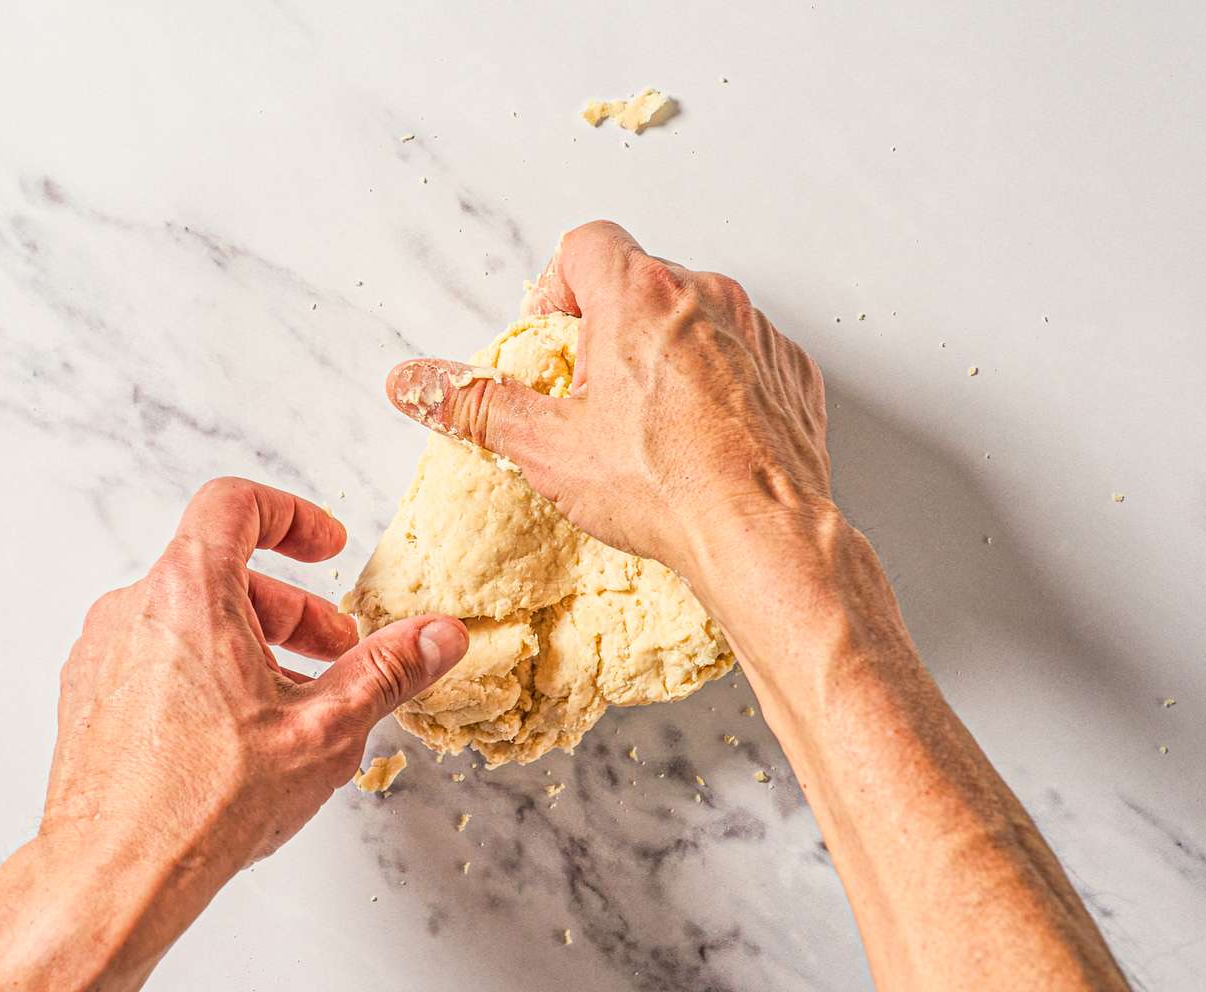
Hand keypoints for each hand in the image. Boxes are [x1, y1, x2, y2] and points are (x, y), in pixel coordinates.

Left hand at [41, 477, 466, 927]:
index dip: (292, 515)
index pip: (234, 504)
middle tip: (338, 653)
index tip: (328, 548)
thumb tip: (440, 635)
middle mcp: (134, 610)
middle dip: (292, 607)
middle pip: (221, 571)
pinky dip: (207, 672)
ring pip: (190, 620)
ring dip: (252, 645)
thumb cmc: (208, 802)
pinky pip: (157, 658)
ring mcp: (103, 655)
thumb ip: (388, 671)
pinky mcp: (90, 699)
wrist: (114, 878)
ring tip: (297, 704)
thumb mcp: (326, 729)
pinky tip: (242, 737)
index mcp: (189, 592)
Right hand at [386, 220, 834, 588]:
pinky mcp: (791, 373)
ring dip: (666, 353)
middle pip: (641, 280)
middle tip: (591, 392)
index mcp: (639, 295)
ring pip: (696, 318)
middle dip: (608, 325)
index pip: (585, 245)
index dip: (556, 287)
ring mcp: (757, 333)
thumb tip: (414, 384)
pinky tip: (700, 439)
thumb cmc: (662, 486)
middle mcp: (706, 296)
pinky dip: (719, 385)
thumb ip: (476, 405)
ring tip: (648, 423)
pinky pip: (744, 358)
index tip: (551, 339)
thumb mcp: (546, 447)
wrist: (760, 533)